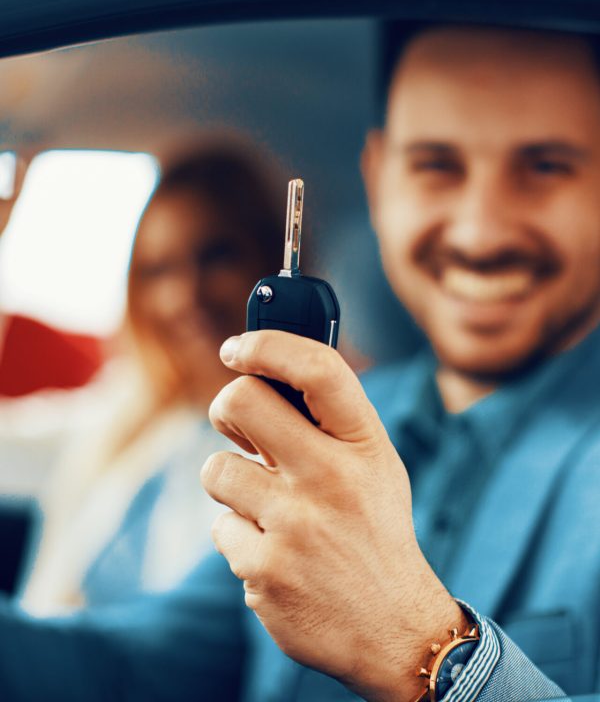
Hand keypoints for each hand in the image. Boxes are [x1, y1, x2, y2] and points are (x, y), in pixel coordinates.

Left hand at [201, 330, 465, 701]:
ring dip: (234, 486)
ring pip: (216, 469)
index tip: (236, 348)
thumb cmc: (374, 531)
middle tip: (238, 429)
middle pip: (239, 401)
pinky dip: (242, 538)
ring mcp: (295, 526)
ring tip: (272, 509)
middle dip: (226, 411)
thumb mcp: (374, 467)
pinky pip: (221, 528)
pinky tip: (278, 555)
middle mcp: (331, 477)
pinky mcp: (265, 571)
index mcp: (365, 445)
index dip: (267, 344)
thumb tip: (261, 373)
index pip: (317, 369)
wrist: (395, 631)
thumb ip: (327, 423)